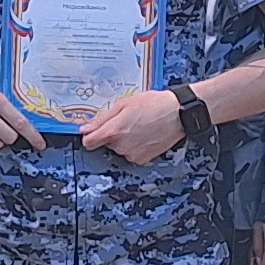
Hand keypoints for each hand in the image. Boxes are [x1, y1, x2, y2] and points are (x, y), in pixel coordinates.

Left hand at [73, 88, 187, 166]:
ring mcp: (132, 155)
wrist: (178, 114)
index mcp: (113, 131)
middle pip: (105, 144)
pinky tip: (144, 135)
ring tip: (138, 126)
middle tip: (126, 121)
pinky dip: (134, 146)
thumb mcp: (124, 105)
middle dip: (111, 134)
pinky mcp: (142, 160)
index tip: (93, 131)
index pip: (88, 143)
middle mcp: (121, 147)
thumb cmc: (154, 105)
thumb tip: (85, 129)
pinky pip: (130, 154)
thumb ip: (102, 119)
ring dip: (124, 140)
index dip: (90, 135)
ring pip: (118, 149)